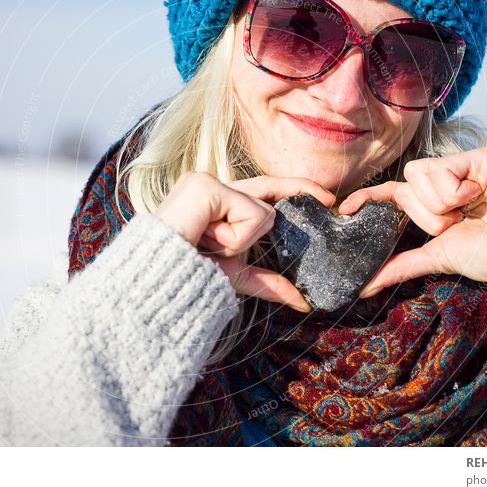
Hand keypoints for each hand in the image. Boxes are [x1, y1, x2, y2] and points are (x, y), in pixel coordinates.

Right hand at [153, 172, 335, 311]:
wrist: (155, 280)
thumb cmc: (185, 274)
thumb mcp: (233, 274)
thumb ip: (267, 281)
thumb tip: (302, 303)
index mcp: (218, 203)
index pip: (262, 191)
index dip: (295, 189)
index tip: (328, 198)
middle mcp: (213, 186)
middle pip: (268, 187)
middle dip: (301, 189)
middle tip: (332, 198)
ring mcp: (208, 183)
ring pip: (261, 213)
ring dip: (241, 242)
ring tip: (209, 247)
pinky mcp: (206, 187)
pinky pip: (248, 217)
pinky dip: (234, 238)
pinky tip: (207, 240)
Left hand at [338, 146, 486, 297]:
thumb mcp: (438, 258)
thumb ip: (400, 266)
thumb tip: (363, 286)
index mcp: (432, 202)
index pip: (391, 194)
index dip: (368, 197)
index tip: (345, 209)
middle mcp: (444, 181)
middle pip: (405, 186)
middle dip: (426, 215)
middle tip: (456, 224)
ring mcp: (461, 166)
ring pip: (419, 175)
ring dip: (442, 204)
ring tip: (471, 211)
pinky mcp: (479, 157)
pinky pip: (444, 169)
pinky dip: (458, 191)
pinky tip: (482, 196)